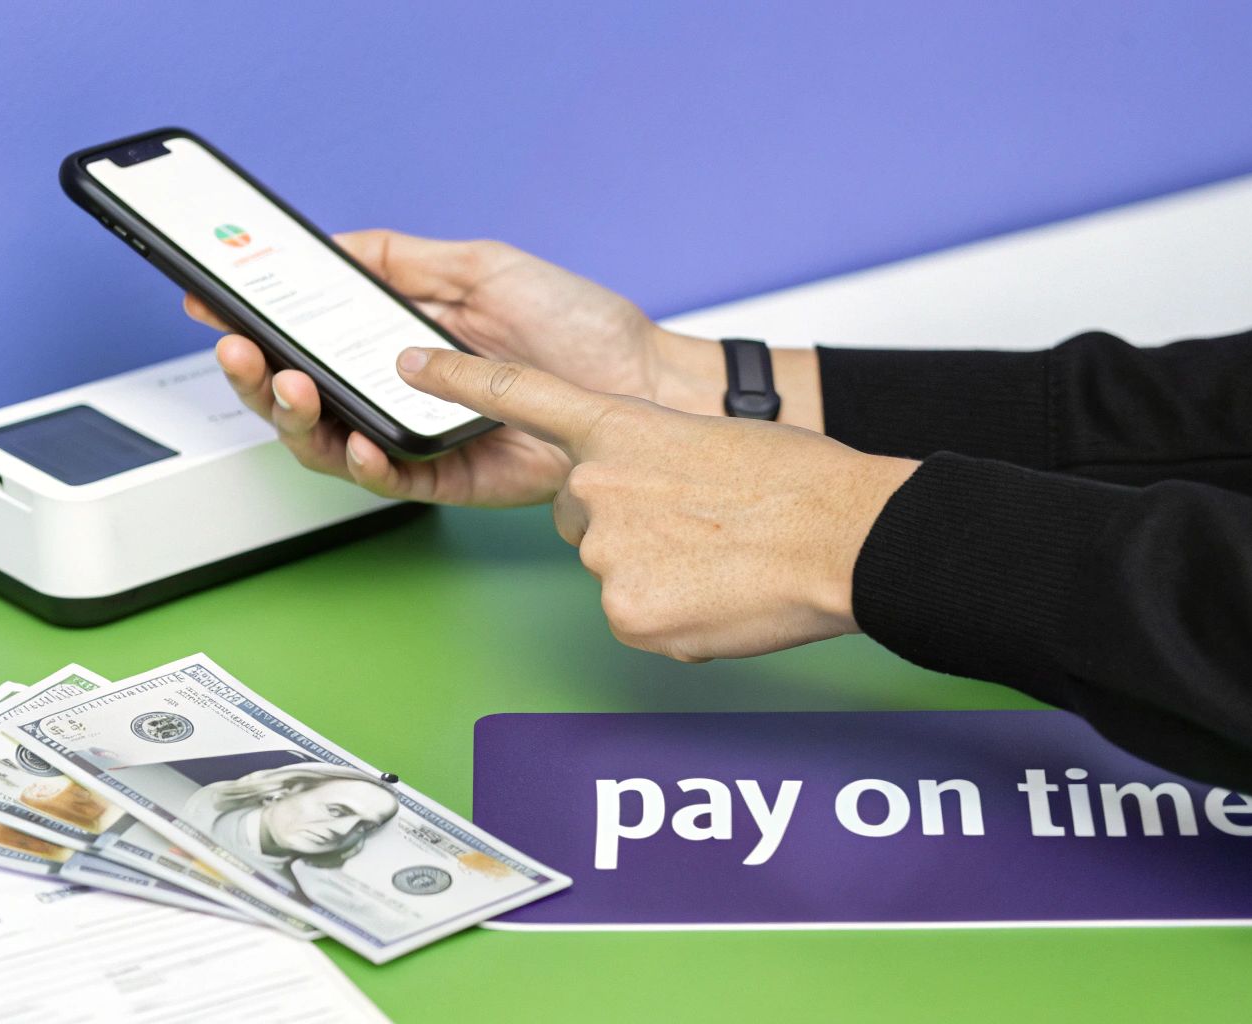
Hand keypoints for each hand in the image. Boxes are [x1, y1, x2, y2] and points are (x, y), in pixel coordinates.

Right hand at [192, 230, 725, 506]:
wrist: (640, 381)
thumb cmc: (578, 324)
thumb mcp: (481, 265)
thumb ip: (399, 259)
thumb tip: (329, 246)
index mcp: (397, 335)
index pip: (307, 332)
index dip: (257, 321)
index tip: (213, 301)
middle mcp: (398, 388)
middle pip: (302, 394)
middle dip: (257, 375)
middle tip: (240, 352)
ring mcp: (418, 435)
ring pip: (330, 442)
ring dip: (297, 419)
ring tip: (290, 389)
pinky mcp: (448, 477)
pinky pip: (388, 480)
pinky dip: (365, 461)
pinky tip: (358, 442)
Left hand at [395, 346, 917, 660]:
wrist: (842, 536)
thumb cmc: (797, 486)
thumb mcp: (705, 447)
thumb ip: (648, 470)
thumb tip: (637, 516)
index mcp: (618, 429)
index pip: (520, 395)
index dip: (459, 379)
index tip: (409, 362)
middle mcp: (597, 486)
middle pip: (587, 515)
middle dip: (632, 524)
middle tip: (698, 524)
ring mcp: (605, 551)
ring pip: (613, 569)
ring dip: (657, 570)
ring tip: (719, 558)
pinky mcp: (625, 611)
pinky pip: (636, 617)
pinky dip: (673, 614)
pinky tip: (716, 595)